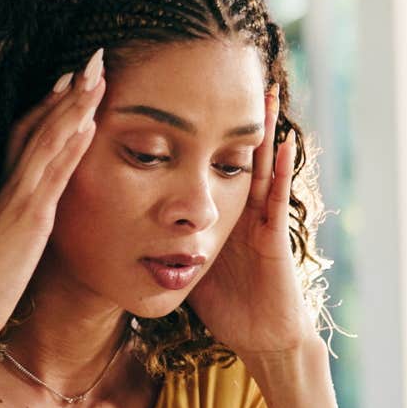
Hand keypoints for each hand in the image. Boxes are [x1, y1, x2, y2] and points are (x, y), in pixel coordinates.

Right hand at [0, 49, 105, 347]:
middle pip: (38, 125)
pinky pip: (53, 174)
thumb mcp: (8, 248)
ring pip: (48, 139)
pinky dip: (70, 145)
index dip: (47, 106)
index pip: (25, 136)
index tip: (68, 80)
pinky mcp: (29, 219)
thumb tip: (30, 221)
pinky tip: (89, 123)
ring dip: (75, 105)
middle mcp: (10, 187)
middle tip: (92, 58)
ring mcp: (19, 200)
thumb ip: (18, 228)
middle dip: (68, 91)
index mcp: (4, 193)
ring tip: (98, 75)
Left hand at [187, 88, 316, 358]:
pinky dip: (281, 168)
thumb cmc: (227, 304)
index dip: (201, 128)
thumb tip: (123, 224)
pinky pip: (277, 196)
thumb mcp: (188, 262)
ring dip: (265, 127)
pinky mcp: (274, 236)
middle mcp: (244, 207)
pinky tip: (283, 140)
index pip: (209, 158)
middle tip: (233, 70)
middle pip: (237, 150)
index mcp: (221, 210)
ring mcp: (261, 218)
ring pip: (263, 164)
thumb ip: (163, 238)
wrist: (260, 337)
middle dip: (235, 114)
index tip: (188, 91)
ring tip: (265, 88)